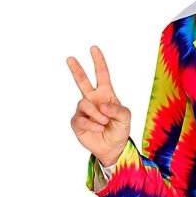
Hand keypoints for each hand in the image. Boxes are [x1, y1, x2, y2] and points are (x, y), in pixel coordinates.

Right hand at [67, 45, 130, 164]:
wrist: (113, 148)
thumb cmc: (119, 130)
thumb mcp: (125, 118)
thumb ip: (117, 110)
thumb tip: (102, 106)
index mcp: (106, 94)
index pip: (102, 75)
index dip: (98, 62)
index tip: (94, 48)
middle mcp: (93, 99)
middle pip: (82, 81)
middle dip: (76, 70)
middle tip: (70, 58)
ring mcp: (84, 111)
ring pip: (84, 104)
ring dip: (96, 114)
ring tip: (104, 123)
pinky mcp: (77, 122)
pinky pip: (81, 119)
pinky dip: (92, 124)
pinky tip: (99, 128)